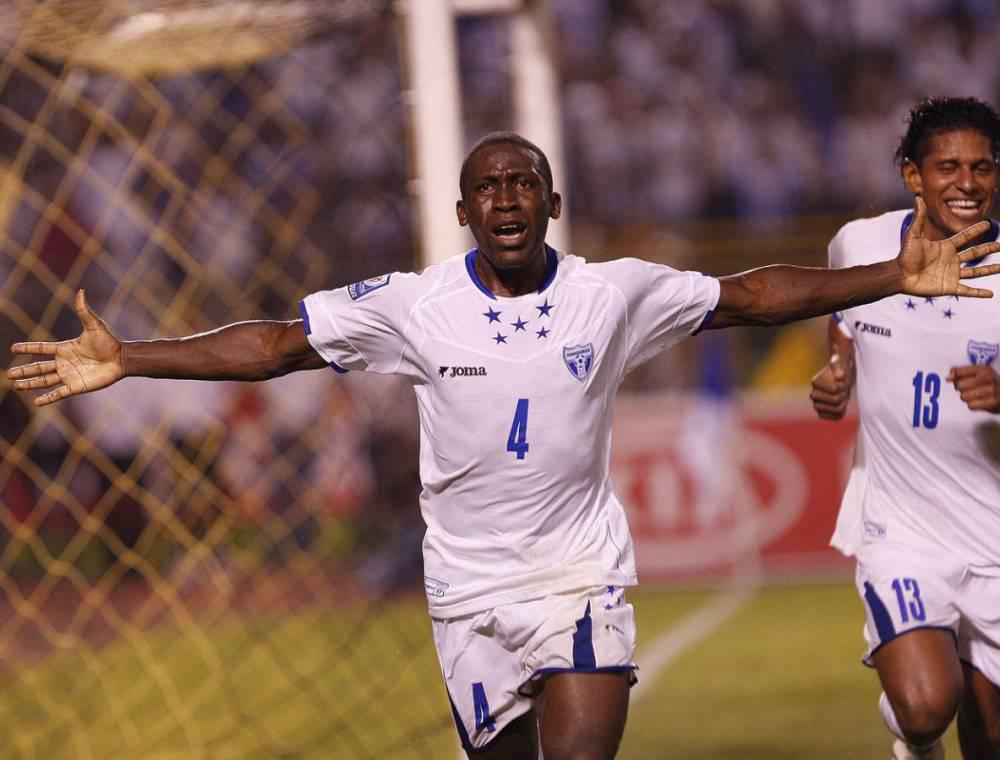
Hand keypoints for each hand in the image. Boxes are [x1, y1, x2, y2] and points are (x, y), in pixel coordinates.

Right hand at [7, 289, 124, 405]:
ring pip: (44, 381)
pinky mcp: (76, 387)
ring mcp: (69, 375)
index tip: (13, 348)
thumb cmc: (109, 342)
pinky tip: (36, 402)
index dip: (28, 348)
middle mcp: (64, 363)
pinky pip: (58, 394)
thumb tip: (81, 291)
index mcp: (65, 348)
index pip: (41, 348)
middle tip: (8, 374)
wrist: (122, 359)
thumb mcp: (94, 325)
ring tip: (16, 386)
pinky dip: (47, 398)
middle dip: (23, 371)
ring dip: (30, 384)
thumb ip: (83, 310)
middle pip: (38, 367)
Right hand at [809, 352, 853, 419]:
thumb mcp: (840, 362)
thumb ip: (838, 366)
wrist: (840, 379)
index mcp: (815, 382)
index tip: (843, 380)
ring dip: (845, 402)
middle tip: (844, 389)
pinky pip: (836, 417)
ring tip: (844, 396)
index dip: (843, 385)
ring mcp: (817, 404)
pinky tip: (842, 405)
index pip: (834, 389)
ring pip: (837, 409)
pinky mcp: (823, 412)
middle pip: (836, 400)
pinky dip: (842, 412)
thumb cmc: (840, 369)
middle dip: (845, 393)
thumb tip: (840, 376)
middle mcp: (814, 394)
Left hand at [897, 195, 999, 297]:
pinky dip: (978, 293)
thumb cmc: (905, 255)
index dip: (976, 231)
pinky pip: (967, 290)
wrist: (899, 275)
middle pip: (975, 253)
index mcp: (945, 247)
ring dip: (990, 269)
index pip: (965, 237)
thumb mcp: (914, 235)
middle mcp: (951, 260)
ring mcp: (952, 274)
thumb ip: (919, 217)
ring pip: (976, 272)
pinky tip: (990, 294)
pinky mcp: (949, 287)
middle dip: (989, 248)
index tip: (987, 224)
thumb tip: (917, 197)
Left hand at [947, 364, 999, 412]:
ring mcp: (991, 390)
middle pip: (958, 386)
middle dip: (962, 389)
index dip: (954, 378)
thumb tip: (949, 377)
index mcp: (983, 369)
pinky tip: (981, 401)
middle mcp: (987, 378)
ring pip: (963, 396)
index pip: (957, 372)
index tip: (955, 380)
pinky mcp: (992, 402)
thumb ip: (961, 372)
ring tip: (977, 395)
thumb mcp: (979, 373)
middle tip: (971, 389)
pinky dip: (974, 405)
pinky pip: (971, 405)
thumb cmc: (991, 383)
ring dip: (968, 398)